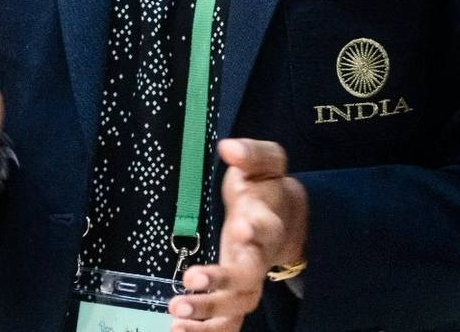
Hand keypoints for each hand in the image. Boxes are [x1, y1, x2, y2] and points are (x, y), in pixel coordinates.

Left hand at [168, 139, 307, 331]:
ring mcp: (250, 278)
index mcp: (269, 220)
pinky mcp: (237, 293)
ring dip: (208, 313)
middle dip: (222, 280)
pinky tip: (177, 331)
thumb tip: (228, 147)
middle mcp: (261, 254)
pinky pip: (228, 322)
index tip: (241, 224)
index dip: (257, 229)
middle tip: (190, 278)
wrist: (283, 214)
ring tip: (176, 311)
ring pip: (238, 305)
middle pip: (250, 276)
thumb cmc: (266, 186)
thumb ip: (250, 153)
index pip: (268, 228)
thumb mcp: (264, 161)